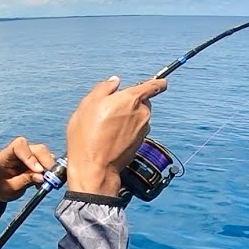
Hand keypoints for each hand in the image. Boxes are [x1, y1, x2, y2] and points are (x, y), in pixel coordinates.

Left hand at [0, 136, 58, 201]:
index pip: (19, 146)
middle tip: (51, 179)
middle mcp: (19, 152)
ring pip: (45, 154)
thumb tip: (42, 177)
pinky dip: (50, 172)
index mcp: (6, 155)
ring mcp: (28, 155)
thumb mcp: (10, 187)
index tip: (38, 170)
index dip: (30, 156)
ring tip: (46, 183)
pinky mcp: (35, 161)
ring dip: (49, 168)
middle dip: (47, 163)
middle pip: (37, 149)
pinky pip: (47, 162)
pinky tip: (44, 182)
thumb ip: (25, 180)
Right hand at [64, 75, 166, 195]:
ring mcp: (143, 130)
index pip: (153, 86)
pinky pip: (136, 130)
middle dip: (131, 102)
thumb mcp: (87, 104)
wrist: (94, 167)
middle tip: (111, 108)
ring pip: (139, 117)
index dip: (158, 83)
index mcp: (131, 99)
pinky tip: (111, 136)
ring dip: (128, 117)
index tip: (161, 82)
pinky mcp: (140, 143)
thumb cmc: (88, 136)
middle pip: (143, 102)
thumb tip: (114, 82)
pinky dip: (127, 130)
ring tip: (107, 125)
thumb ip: (103, 88)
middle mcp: (142, 114)